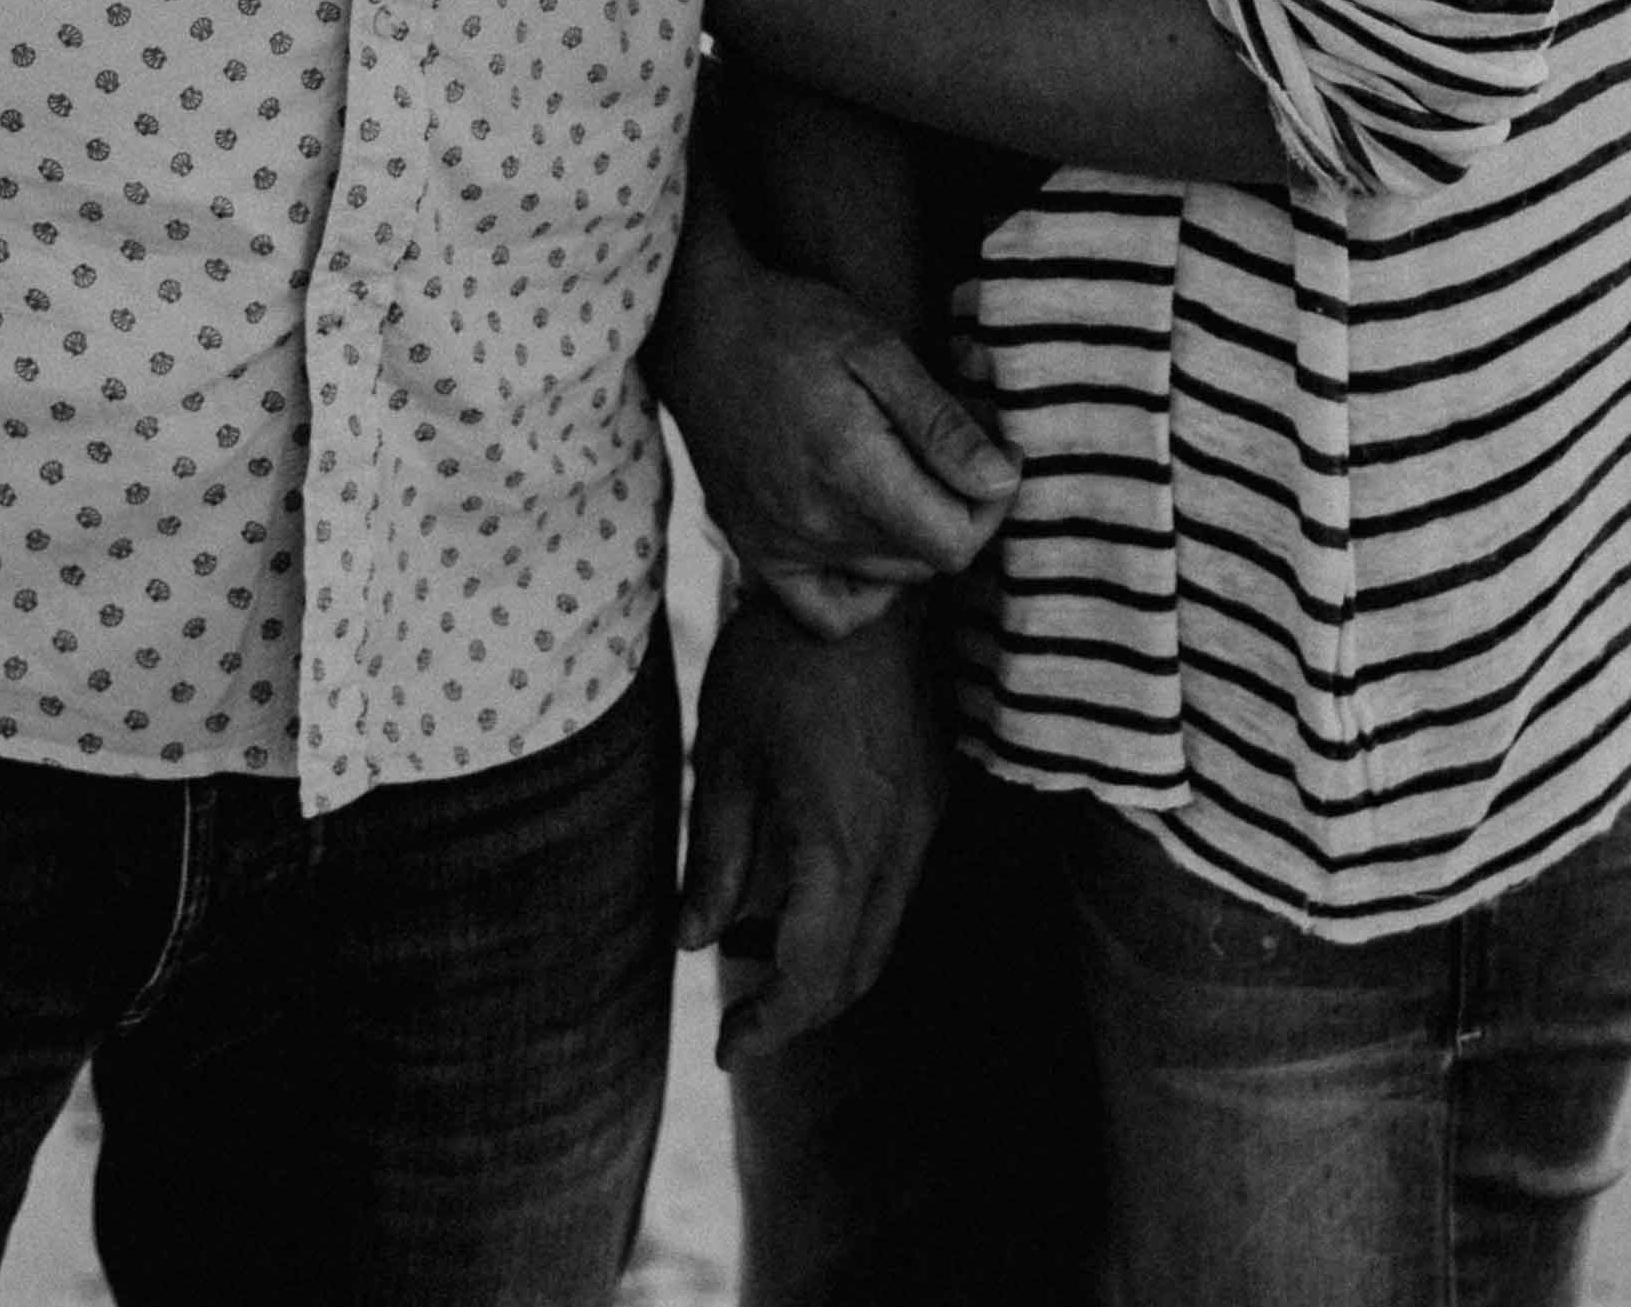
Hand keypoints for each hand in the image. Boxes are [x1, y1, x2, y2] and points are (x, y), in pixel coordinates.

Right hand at [653, 207, 1015, 633]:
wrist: (700, 329)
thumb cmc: (794, 326)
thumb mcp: (878, 348)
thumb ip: (938, 423)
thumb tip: (999, 480)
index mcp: (851, 470)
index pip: (955, 541)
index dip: (992, 503)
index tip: (996, 453)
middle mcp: (815, 524)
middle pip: (927, 560)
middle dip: (960, 509)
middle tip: (954, 450)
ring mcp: (781, 546)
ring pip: (890, 579)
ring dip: (917, 537)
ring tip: (912, 474)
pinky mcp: (757, 552)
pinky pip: (827, 614)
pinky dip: (864, 593)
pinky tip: (873, 542)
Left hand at [682, 607, 935, 1060]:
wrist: (871, 583)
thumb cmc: (780, 658)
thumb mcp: (722, 754)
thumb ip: (714, 856)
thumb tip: (696, 940)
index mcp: (838, 843)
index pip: (812, 973)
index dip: (770, 1024)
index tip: (726, 1047)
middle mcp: (897, 846)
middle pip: (859, 970)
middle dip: (799, 1011)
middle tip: (742, 1023)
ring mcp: (926, 820)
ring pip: (885, 933)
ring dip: (829, 967)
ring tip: (760, 962)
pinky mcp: (935, 794)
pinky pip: (899, 888)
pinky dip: (854, 920)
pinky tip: (803, 898)